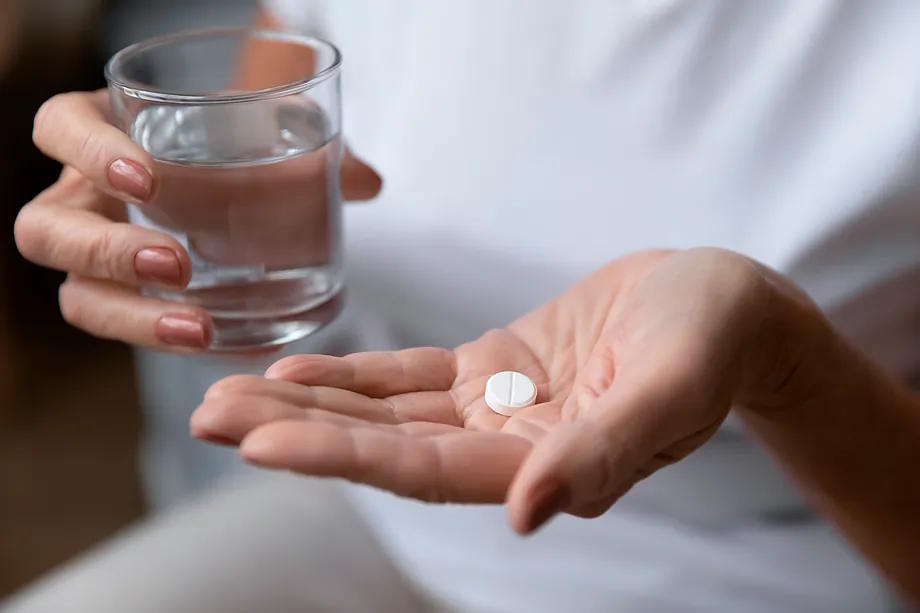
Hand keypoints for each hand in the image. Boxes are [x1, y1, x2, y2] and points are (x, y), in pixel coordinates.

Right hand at [14, 90, 380, 351]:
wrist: (228, 175)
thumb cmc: (234, 143)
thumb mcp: (268, 132)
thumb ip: (315, 151)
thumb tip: (368, 184)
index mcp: (105, 135)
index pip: (60, 127)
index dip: (88, 152)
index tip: (148, 180)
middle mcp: (84, 197)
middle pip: (47, 229)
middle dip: (104, 252)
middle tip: (175, 266)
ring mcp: (96, 253)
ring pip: (75, 295)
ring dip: (129, 316)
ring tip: (196, 327)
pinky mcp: (123, 298)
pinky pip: (120, 327)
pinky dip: (161, 339)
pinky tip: (217, 346)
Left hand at [192, 248, 804, 531]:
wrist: (724, 304)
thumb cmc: (710, 340)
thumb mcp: (669, 388)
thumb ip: (603, 454)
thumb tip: (529, 518)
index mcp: (545, 466)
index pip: (424, 471)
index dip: (341, 456)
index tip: (259, 442)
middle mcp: (508, 447)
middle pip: (385, 447)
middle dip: (296, 434)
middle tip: (205, 419)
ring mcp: (497, 407)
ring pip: (387, 412)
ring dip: (308, 404)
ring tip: (227, 395)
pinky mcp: (497, 365)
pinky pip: (414, 375)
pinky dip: (357, 374)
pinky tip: (300, 370)